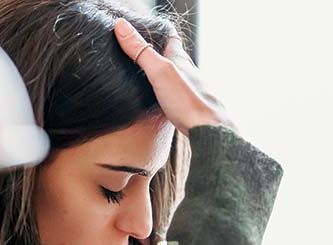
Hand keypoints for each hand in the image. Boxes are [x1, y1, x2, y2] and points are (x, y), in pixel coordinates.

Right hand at [113, 18, 234, 135]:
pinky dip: (168, 91)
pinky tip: (162, 99)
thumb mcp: (160, 72)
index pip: (170, 37)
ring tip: (149, 73)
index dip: (158, 31)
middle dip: (159, 51)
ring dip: (165, 72)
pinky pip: (177, 93)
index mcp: (180, 59)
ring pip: (177, 75)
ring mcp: (191, 88)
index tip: (144, 29)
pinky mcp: (190, 106)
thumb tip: (121, 26)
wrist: (210, 131)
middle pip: (174, 56)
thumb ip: (141, 51)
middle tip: (143, 50)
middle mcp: (188, 71)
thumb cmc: (188, 101)